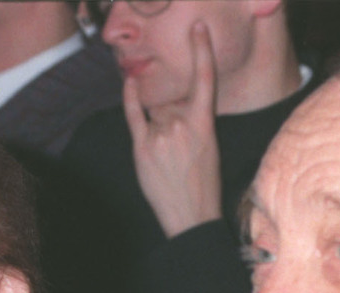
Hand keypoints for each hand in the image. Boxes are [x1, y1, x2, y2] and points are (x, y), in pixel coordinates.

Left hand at [123, 21, 224, 239]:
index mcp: (205, 124)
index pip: (204, 79)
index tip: (197, 27)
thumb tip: (175, 106)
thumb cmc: (203, 184)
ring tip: (168, 157)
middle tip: (180, 149)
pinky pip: (134, 114)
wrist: (190, 217)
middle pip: (170, 100)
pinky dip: (130, 98)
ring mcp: (160, 135)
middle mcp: (181, 124)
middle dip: (172, 115)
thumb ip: (193, 122)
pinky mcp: (142, 147)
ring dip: (158, 126)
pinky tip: (130, 84)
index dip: (201, 50)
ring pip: (155, 111)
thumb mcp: (210, 148)